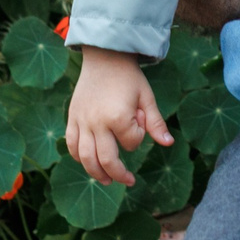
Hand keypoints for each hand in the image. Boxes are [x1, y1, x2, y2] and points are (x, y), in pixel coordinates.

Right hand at [65, 45, 172, 187]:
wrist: (105, 57)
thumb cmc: (129, 77)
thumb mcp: (147, 97)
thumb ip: (156, 123)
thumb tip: (168, 144)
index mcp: (118, 117)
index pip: (131, 143)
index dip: (138, 137)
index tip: (139, 122)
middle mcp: (97, 122)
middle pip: (106, 160)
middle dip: (118, 174)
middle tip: (128, 181)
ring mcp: (82, 121)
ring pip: (85, 157)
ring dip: (96, 173)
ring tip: (106, 181)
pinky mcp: (72, 118)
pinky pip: (72, 144)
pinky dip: (78, 157)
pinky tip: (88, 163)